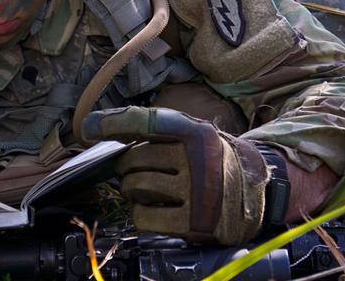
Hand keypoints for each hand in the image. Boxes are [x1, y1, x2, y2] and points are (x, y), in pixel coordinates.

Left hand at [81, 106, 268, 244]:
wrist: (256, 194)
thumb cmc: (211, 162)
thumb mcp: (194, 136)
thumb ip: (158, 133)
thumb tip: (102, 133)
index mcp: (195, 133)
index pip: (145, 122)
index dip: (113, 123)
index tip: (88, 127)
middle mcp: (196, 159)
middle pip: (134, 159)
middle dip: (127, 168)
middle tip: (136, 172)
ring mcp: (196, 192)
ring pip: (136, 186)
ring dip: (131, 190)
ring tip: (144, 190)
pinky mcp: (194, 222)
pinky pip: (144, 216)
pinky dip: (140, 213)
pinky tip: (150, 209)